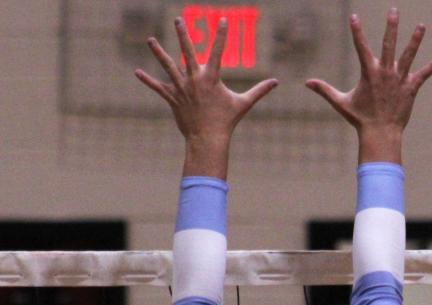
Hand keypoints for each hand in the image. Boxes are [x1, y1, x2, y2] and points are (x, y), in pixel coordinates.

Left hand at [135, 16, 276, 176]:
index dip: (221, 36)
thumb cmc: (227, 121)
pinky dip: (148, 80)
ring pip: (168, 66)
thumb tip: (276, 83)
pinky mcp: (172, 98)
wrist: (208, 139)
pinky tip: (137, 72)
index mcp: (211, 79)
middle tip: (178, 20)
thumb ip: (259, 91)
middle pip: (187, 52)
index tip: (222, 20)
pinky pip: (158, 88)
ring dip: (158, 52)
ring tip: (150, 39)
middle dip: (182, 35)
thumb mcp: (244, 103)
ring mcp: (182, 88)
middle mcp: (194, 80)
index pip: (217, 52)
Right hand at [306, 9, 431, 163]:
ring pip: (408, 56)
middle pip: (388, 45)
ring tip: (421, 25)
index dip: (357, 31)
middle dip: (391, 27)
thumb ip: (325, 90)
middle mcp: (385, 73)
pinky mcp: (411, 89)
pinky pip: (423, 74)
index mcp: (369, 73)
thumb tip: (306, 83)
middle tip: (394, 10)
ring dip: (415, 40)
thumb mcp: (341, 102)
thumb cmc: (360, 119)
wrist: (380, 134)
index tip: (354, 16)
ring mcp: (400, 80)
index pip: (361, 47)